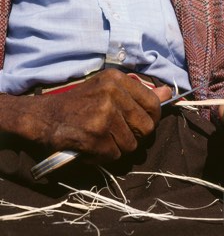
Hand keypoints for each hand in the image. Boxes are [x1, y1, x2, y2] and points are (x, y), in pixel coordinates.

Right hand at [30, 69, 170, 162]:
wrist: (43, 117)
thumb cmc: (80, 103)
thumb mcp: (108, 89)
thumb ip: (139, 92)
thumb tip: (169, 93)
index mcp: (117, 80)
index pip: (154, 104)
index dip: (152, 118)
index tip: (142, 123)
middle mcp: (112, 95)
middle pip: (147, 128)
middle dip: (136, 136)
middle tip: (119, 134)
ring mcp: (103, 116)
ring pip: (132, 145)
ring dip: (118, 147)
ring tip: (102, 138)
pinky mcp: (95, 137)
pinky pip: (115, 155)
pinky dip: (104, 155)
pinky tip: (92, 145)